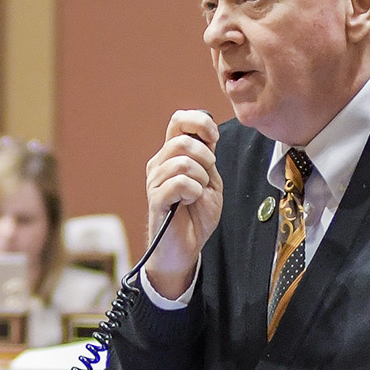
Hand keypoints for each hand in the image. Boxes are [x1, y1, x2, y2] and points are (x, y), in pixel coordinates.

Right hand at [142, 111, 222, 297]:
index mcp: (172, 155)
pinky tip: (189, 202)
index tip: (214, 139)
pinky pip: (180, 183)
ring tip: (198, 193)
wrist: (185, 248)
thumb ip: (207, 157)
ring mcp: (155, 181)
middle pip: (182, 141)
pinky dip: (194, 192)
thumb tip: (208, 132)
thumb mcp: (210, 180)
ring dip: (200, 178)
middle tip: (207, 179)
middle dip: (205, 158)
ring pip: (182, 162)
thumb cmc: (196, 216)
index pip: (179, 121)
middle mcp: (159, 164)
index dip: (200, 122)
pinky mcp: (156, 198)